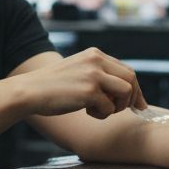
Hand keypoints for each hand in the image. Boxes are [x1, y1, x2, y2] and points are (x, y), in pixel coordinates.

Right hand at [17, 47, 147, 118]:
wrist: (30, 91)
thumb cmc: (53, 87)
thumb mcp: (79, 72)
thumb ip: (99, 75)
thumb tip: (125, 91)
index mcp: (95, 54)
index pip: (126, 70)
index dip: (135, 89)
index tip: (138, 104)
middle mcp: (96, 61)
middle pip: (131, 79)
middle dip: (132, 98)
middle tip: (125, 111)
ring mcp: (93, 75)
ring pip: (126, 92)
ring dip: (117, 106)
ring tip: (99, 110)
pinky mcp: (89, 91)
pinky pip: (109, 107)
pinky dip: (102, 114)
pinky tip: (86, 112)